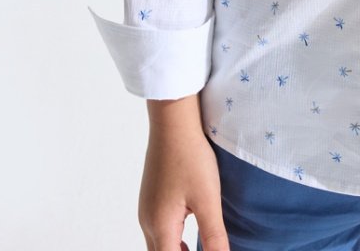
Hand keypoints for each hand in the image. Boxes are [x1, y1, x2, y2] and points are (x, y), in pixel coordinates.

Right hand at [138, 97, 229, 250]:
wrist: (173, 122)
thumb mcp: (208, 198)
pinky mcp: (150, 196)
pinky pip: (158, 228)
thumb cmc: (190, 156)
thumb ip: (213, 235)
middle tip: (201, 249)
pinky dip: (171, 239)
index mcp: (160, 226)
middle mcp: (148, 221)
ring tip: (195, 250)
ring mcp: (146, 208)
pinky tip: (187, 235)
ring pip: (157, 244)